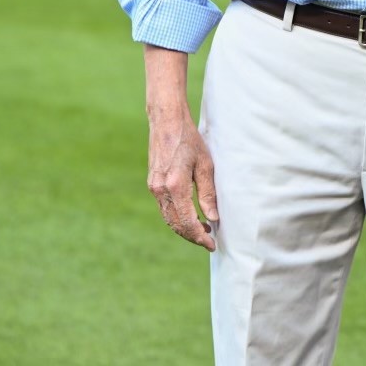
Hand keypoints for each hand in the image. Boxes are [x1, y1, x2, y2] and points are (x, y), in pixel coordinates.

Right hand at [146, 107, 218, 250]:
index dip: (200, 236)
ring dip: (184, 228)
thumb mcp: (205, 165)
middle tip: (209, 240)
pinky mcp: (152, 184)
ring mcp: (154, 188)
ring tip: (203, 229)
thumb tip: (213, 218)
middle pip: (176, 224)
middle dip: (192, 236)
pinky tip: (190, 215)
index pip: (187, 222)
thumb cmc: (189, 140)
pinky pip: (164, 208)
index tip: (212, 244)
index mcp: (175, 186)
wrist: (166, 122)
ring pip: (169, 218)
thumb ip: (208, 193)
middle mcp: (160, 190)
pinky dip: (177, 217)